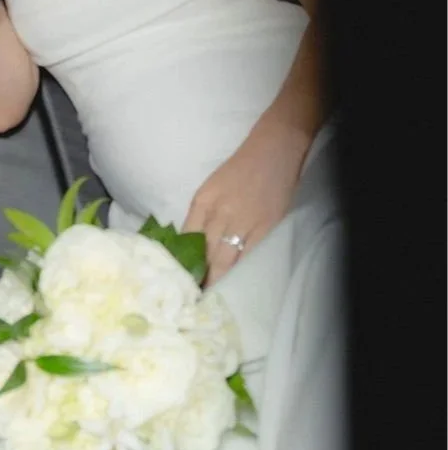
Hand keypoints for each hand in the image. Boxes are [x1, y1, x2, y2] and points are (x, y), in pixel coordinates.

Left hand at [183, 119, 309, 284]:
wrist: (272, 151)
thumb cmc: (238, 168)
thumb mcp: (210, 188)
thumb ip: (201, 214)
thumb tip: (189, 242)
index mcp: (203, 200)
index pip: (187, 237)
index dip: (182, 259)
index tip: (176, 278)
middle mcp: (220, 212)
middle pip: (205, 253)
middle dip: (198, 276)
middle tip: (190, 297)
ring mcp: (244, 222)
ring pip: (225, 259)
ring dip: (216, 279)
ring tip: (208, 297)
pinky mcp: (266, 228)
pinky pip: (249, 256)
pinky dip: (240, 270)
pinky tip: (234, 284)